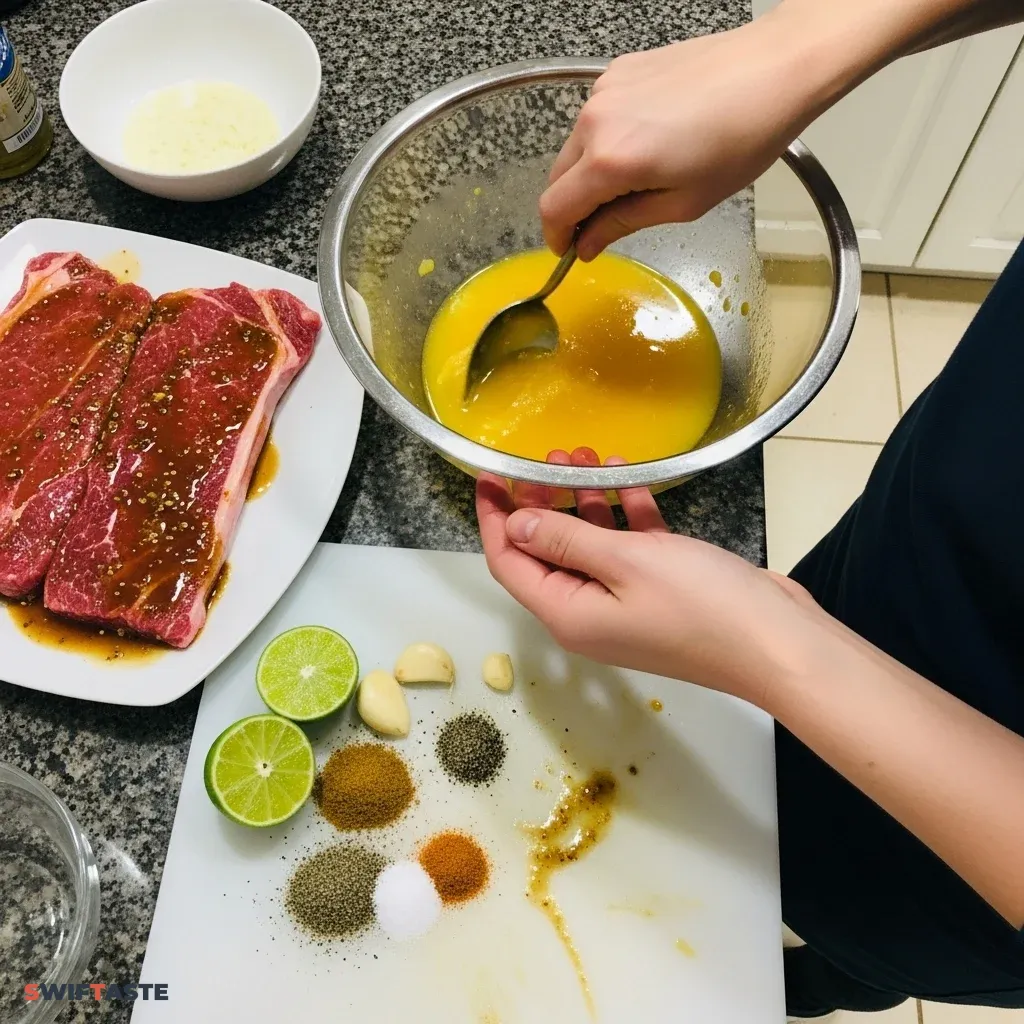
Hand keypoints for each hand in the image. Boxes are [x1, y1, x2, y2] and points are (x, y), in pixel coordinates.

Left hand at [476, 448, 818, 707]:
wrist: (779, 644)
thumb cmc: (699, 604)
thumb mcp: (623, 562)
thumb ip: (564, 540)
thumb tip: (515, 525)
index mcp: (567, 614)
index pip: (509, 563)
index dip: (494, 519)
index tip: (489, 475)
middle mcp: (588, 613)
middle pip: (547, 551)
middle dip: (542, 501)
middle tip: (548, 455)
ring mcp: (625, 604)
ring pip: (589, 544)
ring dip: (585, 500)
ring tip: (584, 454)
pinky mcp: (661, 591)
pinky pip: (629, 548)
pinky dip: (625, 514)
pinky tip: (627, 478)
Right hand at [540, 6, 849, 259]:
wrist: (774, 69)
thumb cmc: (741, 141)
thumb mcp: (683, 202)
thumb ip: (623, 223)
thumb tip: (587, 245)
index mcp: (610, 160)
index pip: (554, 207)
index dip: (556, 236)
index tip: (569, 250)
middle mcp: (596, 121)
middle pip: (558, 177)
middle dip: (573, 206)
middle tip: (603, 224)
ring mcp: (605, 90)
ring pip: (576, 146)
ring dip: (591, 171)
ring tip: (638, 179)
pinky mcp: (619, 70)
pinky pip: (597, 117)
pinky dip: (608, 138)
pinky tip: (649, 141)